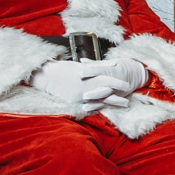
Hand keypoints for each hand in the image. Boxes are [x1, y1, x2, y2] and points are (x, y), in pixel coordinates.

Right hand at [29, 59, 143, 111]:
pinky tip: (106, 110)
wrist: (46, 76)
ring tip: (123, 105)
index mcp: (88, 76)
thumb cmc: (64, 68)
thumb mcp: (82, 66)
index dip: (118, 83)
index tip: (128, 85)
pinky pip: (89, 106)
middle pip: (106, 93)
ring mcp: (80, 95)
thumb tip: (114, 64)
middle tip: (128, 101)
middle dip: (118, 97)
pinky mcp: (75, 102)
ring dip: (112, 104)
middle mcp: (86, 86)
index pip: (107, 80)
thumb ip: (99, 67)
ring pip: (100, 101)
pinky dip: (98, 108)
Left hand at [78, 58, 147, 111]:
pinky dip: (97, 108)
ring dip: (95, 103)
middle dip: (95, 93)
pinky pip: (106, 104)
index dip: (91, 72)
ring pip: (105, 98)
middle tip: (84, 95)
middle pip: (104, 88)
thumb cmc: (121, 66)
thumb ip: (95, 63)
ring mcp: (116, 91)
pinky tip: (89, 110)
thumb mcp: (110, 63)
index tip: (80, 73)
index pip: (100, 71)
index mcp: (113, 71)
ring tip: (84, 107)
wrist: (136, 73)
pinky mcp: (116, 97)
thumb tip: (81, 61)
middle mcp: (115, 82)